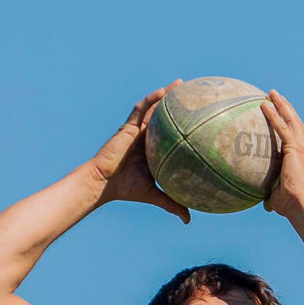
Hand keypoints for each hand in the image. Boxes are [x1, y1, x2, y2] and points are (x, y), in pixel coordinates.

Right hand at [84, 84, 189, 223]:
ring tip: (181, 84)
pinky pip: (140, 109)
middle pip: (164, 116)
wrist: (104, 184)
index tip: (200, 119)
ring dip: (166, 94)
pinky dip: (151, 99)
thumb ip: (172, 203)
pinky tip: (163, 92)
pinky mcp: (127, 126)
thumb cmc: (126, 189)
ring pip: (153, 107)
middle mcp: (146, 137)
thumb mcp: (155, 194)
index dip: (183, 125)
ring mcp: (137, 130)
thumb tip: (189, 220)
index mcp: (153, 149)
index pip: (171, 133)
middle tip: (196, 94)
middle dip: (178, 104)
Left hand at [260, 90, 303, 219]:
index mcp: (299, 158)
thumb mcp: (277, 196)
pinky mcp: (294, 148)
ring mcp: (299, 147)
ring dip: (281, 104)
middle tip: (275, 96)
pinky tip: (264, 104)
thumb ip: (272, 195)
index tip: (279, 113)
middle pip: (294, 122)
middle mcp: (301, 149)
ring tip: (271, 93)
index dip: (287, 122)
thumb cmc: (289, 205)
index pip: (293, 135)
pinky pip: (281, 127)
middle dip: (285, 107)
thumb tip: (265, 204)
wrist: (300, 205)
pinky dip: (273, 114)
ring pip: (290, 119)